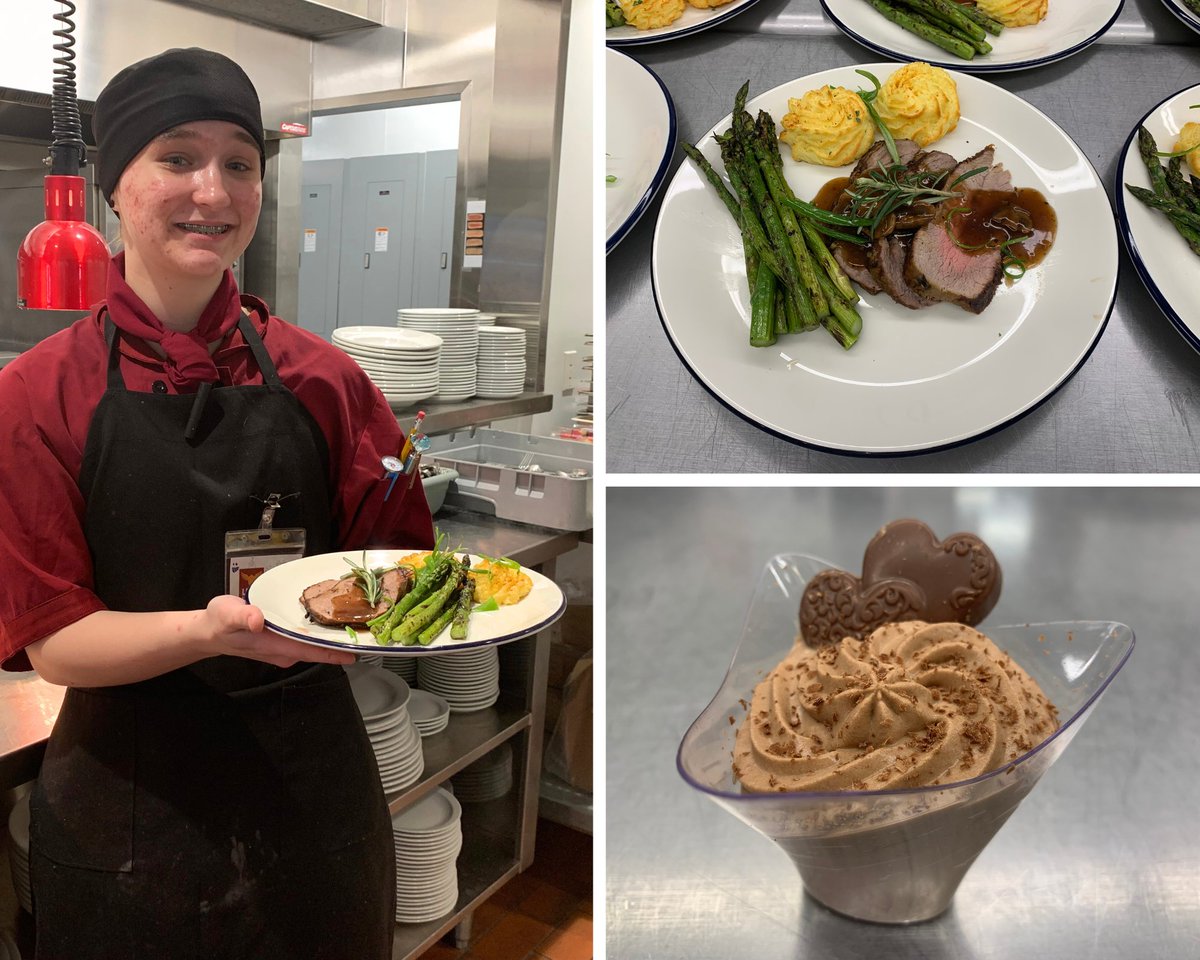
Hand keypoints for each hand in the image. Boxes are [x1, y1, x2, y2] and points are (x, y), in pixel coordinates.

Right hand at [201, 595, 355, 667]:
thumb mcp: (227, 613)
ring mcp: (283, 649)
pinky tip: (329, 621)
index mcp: (275, 645)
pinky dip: (319, 633)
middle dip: (340, 643)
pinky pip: (306, 640)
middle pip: (317, 649)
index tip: (357, 651)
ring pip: (313, 645)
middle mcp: (284, 651)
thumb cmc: (218, 622)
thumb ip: (242, 616)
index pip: (311, 651)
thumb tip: (257, 620)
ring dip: (332, 638)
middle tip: (366, 631)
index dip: (334, 652)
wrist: (208, 632)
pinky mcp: (282, 643)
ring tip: (355, 624)